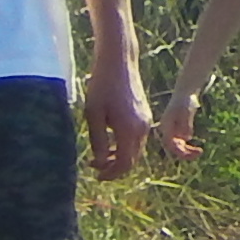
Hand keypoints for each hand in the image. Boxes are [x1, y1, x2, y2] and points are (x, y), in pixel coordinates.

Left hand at [82, 50, 150, 181]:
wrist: (119, 63)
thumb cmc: (102, 87)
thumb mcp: (93, 115)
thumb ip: (98, 141)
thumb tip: (100, 162)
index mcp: (130, 129)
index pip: (125, 162)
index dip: (111, 173)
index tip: (96, 176)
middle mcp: (143, 128)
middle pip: (133, 159)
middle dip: (115, 168)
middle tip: (95, 168)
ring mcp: (146, 121)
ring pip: (136, 149)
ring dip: (119, 157)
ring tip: (99, 156)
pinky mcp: (144, 114)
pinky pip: (137, 138)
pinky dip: (124, 146)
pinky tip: (109, 141)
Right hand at [151, 86, 202, 162]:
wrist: (185, 95)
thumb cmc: (185, 102)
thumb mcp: (186, 112)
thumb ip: (186, 124)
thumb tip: (187, 138)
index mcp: (166, 127)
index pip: (169, 143)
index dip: (179, 150)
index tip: (190, 153)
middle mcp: (167, 131)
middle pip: (173, 147)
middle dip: (184, 153)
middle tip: (199, 154)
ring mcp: (172, 132)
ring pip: (178, 146)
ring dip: (188, 152)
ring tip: (200, 152)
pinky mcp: (179, 131)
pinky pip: (182, 143)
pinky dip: (189, 148)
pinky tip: (198, 150)